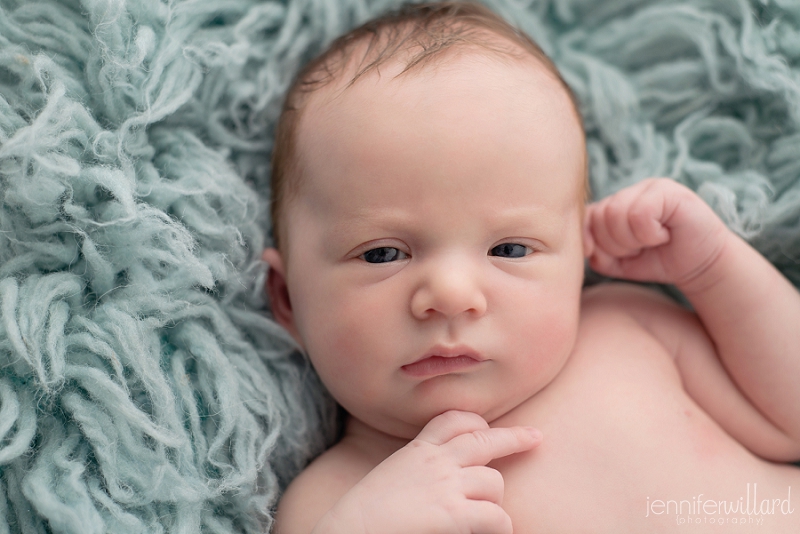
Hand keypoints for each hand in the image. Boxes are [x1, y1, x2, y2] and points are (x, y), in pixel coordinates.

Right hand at [313, 411, 541, 533]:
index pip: (452, 421)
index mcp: (416, 451)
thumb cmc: (363, 517)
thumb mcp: (390, 479)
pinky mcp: (454, 513)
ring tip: (482, 520)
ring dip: (493, 501)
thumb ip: (417, 471)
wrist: (349, 532)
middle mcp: (435, 461)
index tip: (486, 426)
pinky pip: (496, 516)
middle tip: (535, 437)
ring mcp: (447, 485)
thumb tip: (442, 484)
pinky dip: (499, 528)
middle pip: (483, 439)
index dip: (474, 422)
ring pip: (494, 482)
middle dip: (513, 438)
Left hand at [584, 178, 729, 288]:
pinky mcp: (669, 191)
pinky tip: (664, 235)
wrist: (699, 267)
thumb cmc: (657, 261)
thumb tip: (584, 244)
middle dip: (617, 244)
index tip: (618, 256)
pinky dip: (649, 234)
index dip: (594, 242)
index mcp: (614, 203)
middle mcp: (630, 190)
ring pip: (616, 214)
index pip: (586, 217)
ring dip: (633, 240)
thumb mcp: (616, 262)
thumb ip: (595, 251)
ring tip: (652, 242)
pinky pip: (639, 214)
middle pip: (600, 216)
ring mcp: (649, 187)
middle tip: (640, 249)